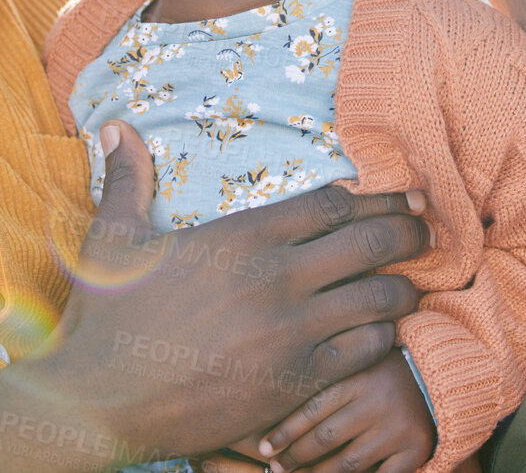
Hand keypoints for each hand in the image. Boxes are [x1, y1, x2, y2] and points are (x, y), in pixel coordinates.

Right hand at [28, 121, 430, 456]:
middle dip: (407, 231)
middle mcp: (275, 276)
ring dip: (402, 288)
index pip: (331, 203)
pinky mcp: (294, 381)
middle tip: (428, 228)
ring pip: (377, 297)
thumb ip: (127, 178)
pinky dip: (382, 340)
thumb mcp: (112, 237)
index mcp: (241, 235)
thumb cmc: (104, 318)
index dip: (372, 198)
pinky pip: (363, 352)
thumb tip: (115, 126)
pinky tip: (384, 335)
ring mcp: (290, 330)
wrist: (97, 400)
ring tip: (413, 285)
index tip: (398, 195)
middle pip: (368, 241)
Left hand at [258, 349, 435, 472]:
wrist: (440, 375)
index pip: (313, 408)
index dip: (285, 431)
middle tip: (276, 467)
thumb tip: (280, 405)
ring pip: (347, 464)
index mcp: (359, 378)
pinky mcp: (414, 450)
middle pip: (326, 438)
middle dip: (296, 456)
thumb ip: (329, 379)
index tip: (264, 447)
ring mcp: (396, 429)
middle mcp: (376, 403)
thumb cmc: (385, 370)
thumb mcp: (359, 363)